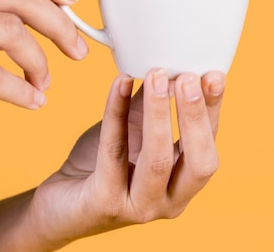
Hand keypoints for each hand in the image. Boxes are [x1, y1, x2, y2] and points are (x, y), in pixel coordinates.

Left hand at [26, 69, 224, 248]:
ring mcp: (139, 207)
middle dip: (195, 116)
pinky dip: (117, 112)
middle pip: (199, 162)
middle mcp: (170, 201)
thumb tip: (166, 65)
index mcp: (184, 183)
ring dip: (159, 113)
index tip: (214, 75)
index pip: (209, 145)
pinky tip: (120, 84)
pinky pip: (113, 152)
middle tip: (188, 77)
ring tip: (156, 76)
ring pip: (158, 160)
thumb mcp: (132, 132)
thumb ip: (151, 106)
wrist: (59, 205)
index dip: (213, 109)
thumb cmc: (100, 167)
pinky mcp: (106, 203)